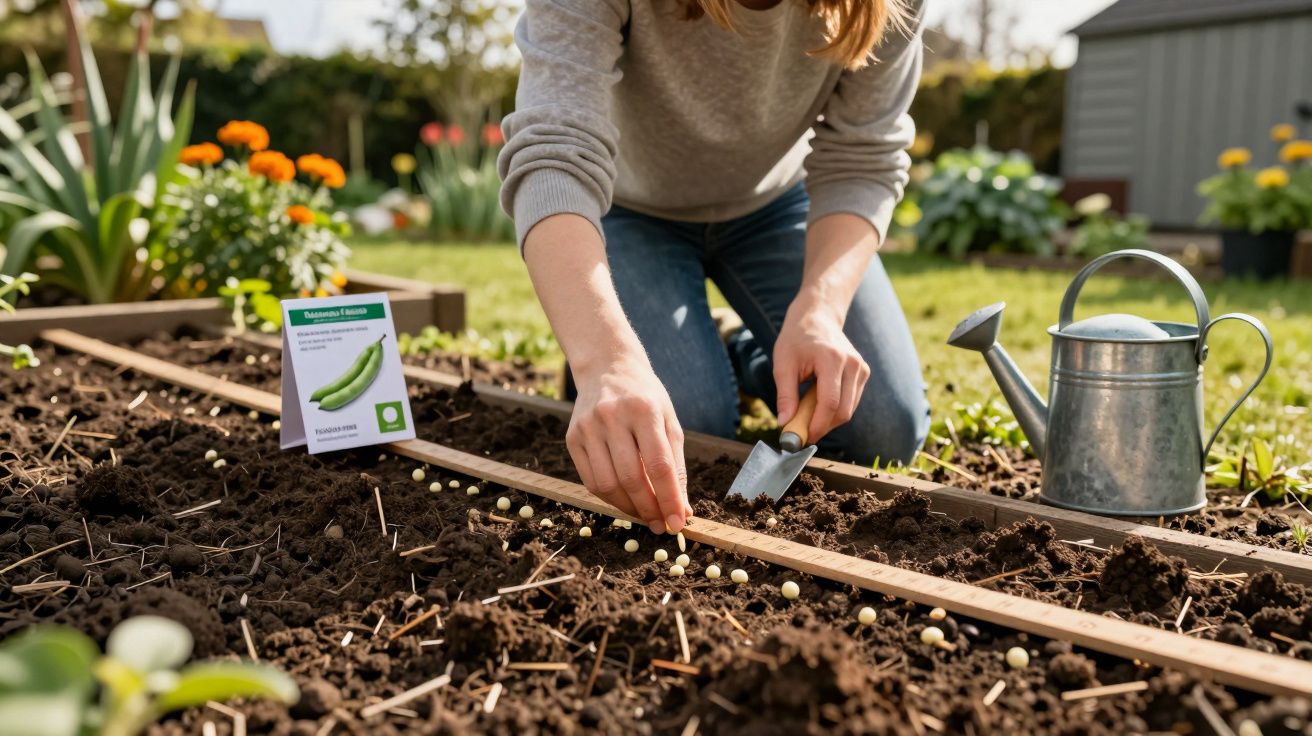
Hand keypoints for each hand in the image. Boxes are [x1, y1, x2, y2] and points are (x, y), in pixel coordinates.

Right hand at [567, 354, 691, 532]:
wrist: (607, 367)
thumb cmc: (645, 398)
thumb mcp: (669, 421)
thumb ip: (676, 465)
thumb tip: (682, 510)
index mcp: (644, 409)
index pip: (659, 465)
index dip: (669, 500)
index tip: (677, 523)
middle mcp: (612, 416)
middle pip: (631, 478)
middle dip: (649, 509)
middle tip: (661, 525)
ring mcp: (588, 427)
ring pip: (607, 484)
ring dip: (628, 508)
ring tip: (644, 515)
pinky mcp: (572, 437)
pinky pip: (590, 480)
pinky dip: (609, 497)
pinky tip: (624, 500)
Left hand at [773, 303, 869, 442]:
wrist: (817, 317)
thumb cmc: (796, 339)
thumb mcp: (783, 364)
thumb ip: (785, 395)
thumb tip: (784, 423)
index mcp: (832, 359)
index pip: (829, 402)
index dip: (816, 425)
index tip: (802, 437)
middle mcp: (852, 364)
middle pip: (843, 410)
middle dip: (822, 426)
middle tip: (802, 432)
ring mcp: (861, 368)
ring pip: (849, 409)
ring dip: (828, 420)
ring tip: (807, 415)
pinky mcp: (863, 373)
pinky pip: (851, 402)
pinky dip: (835, 410)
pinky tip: (818, 405)